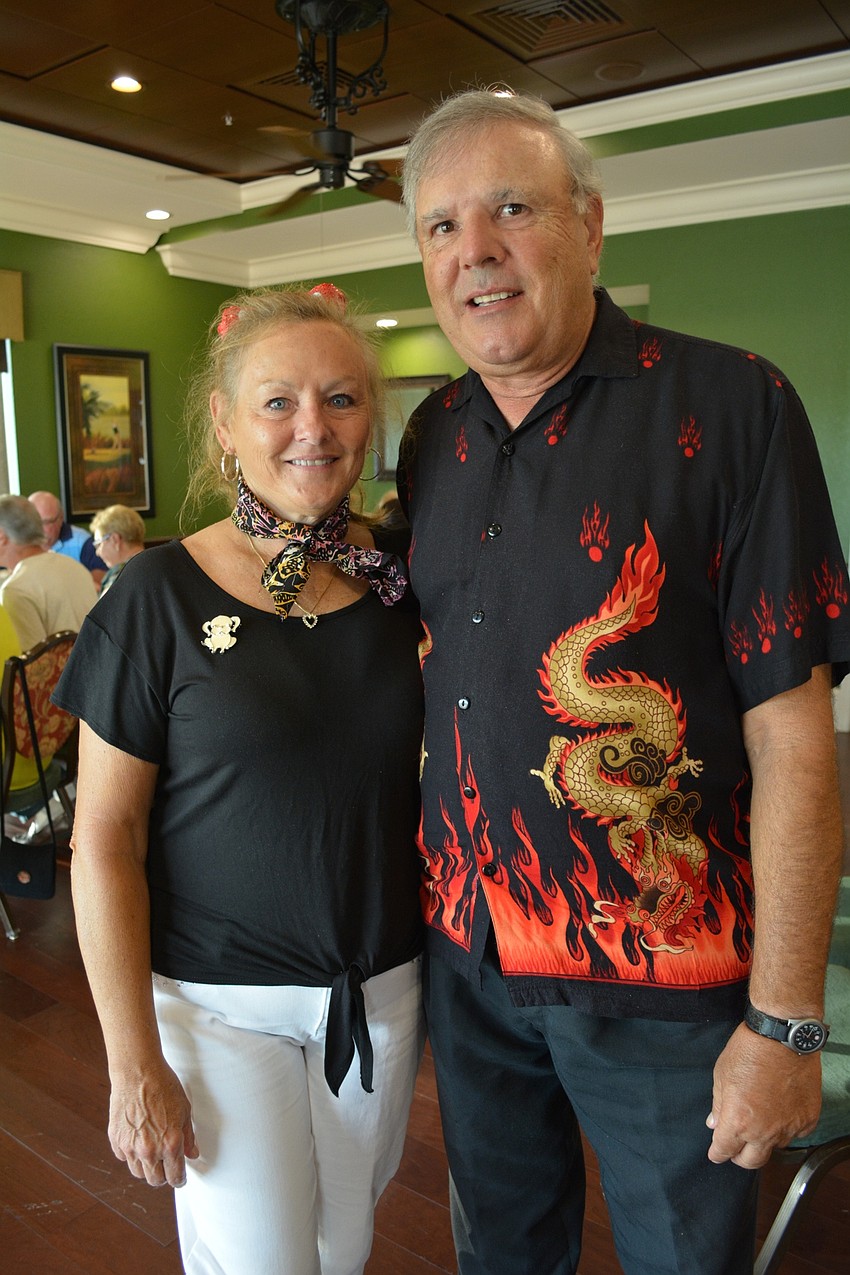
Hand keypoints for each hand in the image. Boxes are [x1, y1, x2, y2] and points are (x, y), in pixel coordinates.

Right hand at [108, 1059, 198, 1187]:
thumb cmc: (163, 1086)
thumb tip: (192, 1153)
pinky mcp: (116, 1140)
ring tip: (152, 1149)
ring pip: (138, 1172)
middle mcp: (149, 1150)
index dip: (179, 1179)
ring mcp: (130, 1147)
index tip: (179, 1178)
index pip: (175, 1177)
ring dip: (146, 1166)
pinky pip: (124, 1157)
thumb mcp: (184, 1110)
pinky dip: (131, 1153)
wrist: (137, 1072)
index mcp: (170, 1144)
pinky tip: (138, 1137)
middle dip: (163, 1175)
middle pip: (155, 1180)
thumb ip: (188, 1136)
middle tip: (166, 1164)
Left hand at [706, 1023, 821, 1167]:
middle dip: (740, 1156)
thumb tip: (715, 1123)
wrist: (782, 1036)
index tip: (716, 1153)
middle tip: (736, 1146)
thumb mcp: (722, 1074)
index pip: (724, 1150)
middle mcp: (764, 1131)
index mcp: (738, 1121)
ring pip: (774, 1147)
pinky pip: (796, 1134)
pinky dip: (787, 1127)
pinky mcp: (807, 1119)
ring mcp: (788, 1127)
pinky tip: (781, 1111)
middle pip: (751, 1161)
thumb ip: (718, 1105)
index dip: (717, 1153)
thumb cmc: (750, 1050)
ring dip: (764, 1139)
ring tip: (760, 1119)